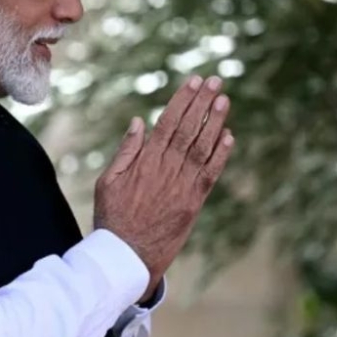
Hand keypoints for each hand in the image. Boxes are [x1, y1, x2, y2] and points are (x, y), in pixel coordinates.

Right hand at [95, 75, 233, 297]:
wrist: (126, 256)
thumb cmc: (113, 217)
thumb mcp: (108, 182)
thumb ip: (126, 151)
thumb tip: (138, 122)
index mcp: (145, 161)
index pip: (168, 122)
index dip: (183, 100)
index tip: (195, 82)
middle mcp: (166, 169)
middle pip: (188, 129)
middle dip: (203, 103)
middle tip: (216, 81)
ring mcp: (182, 186)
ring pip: (202, 147)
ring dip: (215, 122)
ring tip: (224, 99)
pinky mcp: (194, 203)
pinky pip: (211, 174)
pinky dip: (221, 154)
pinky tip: (229, 135)